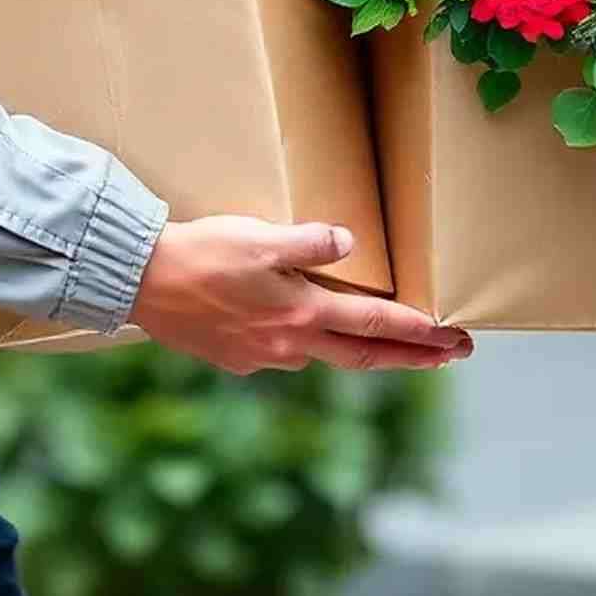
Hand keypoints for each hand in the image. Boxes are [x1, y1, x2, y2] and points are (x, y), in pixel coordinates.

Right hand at [130, 216, 473, 375]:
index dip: (420, 333)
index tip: (455, 338)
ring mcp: (262, 358)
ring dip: (360, 350)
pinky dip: (308, 344)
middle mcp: (289, 345)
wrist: (140, 282)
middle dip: (411, 356)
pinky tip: (301, 329)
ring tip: (384, 341)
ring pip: (324, 356)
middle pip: (363, 355)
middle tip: (450, 354)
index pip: (376, 325)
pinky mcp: (236, 359)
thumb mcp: (260, 236)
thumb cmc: (202, 253)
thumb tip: (349, 242)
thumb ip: (308, 241)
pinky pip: (284, 353)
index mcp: (301, 313)